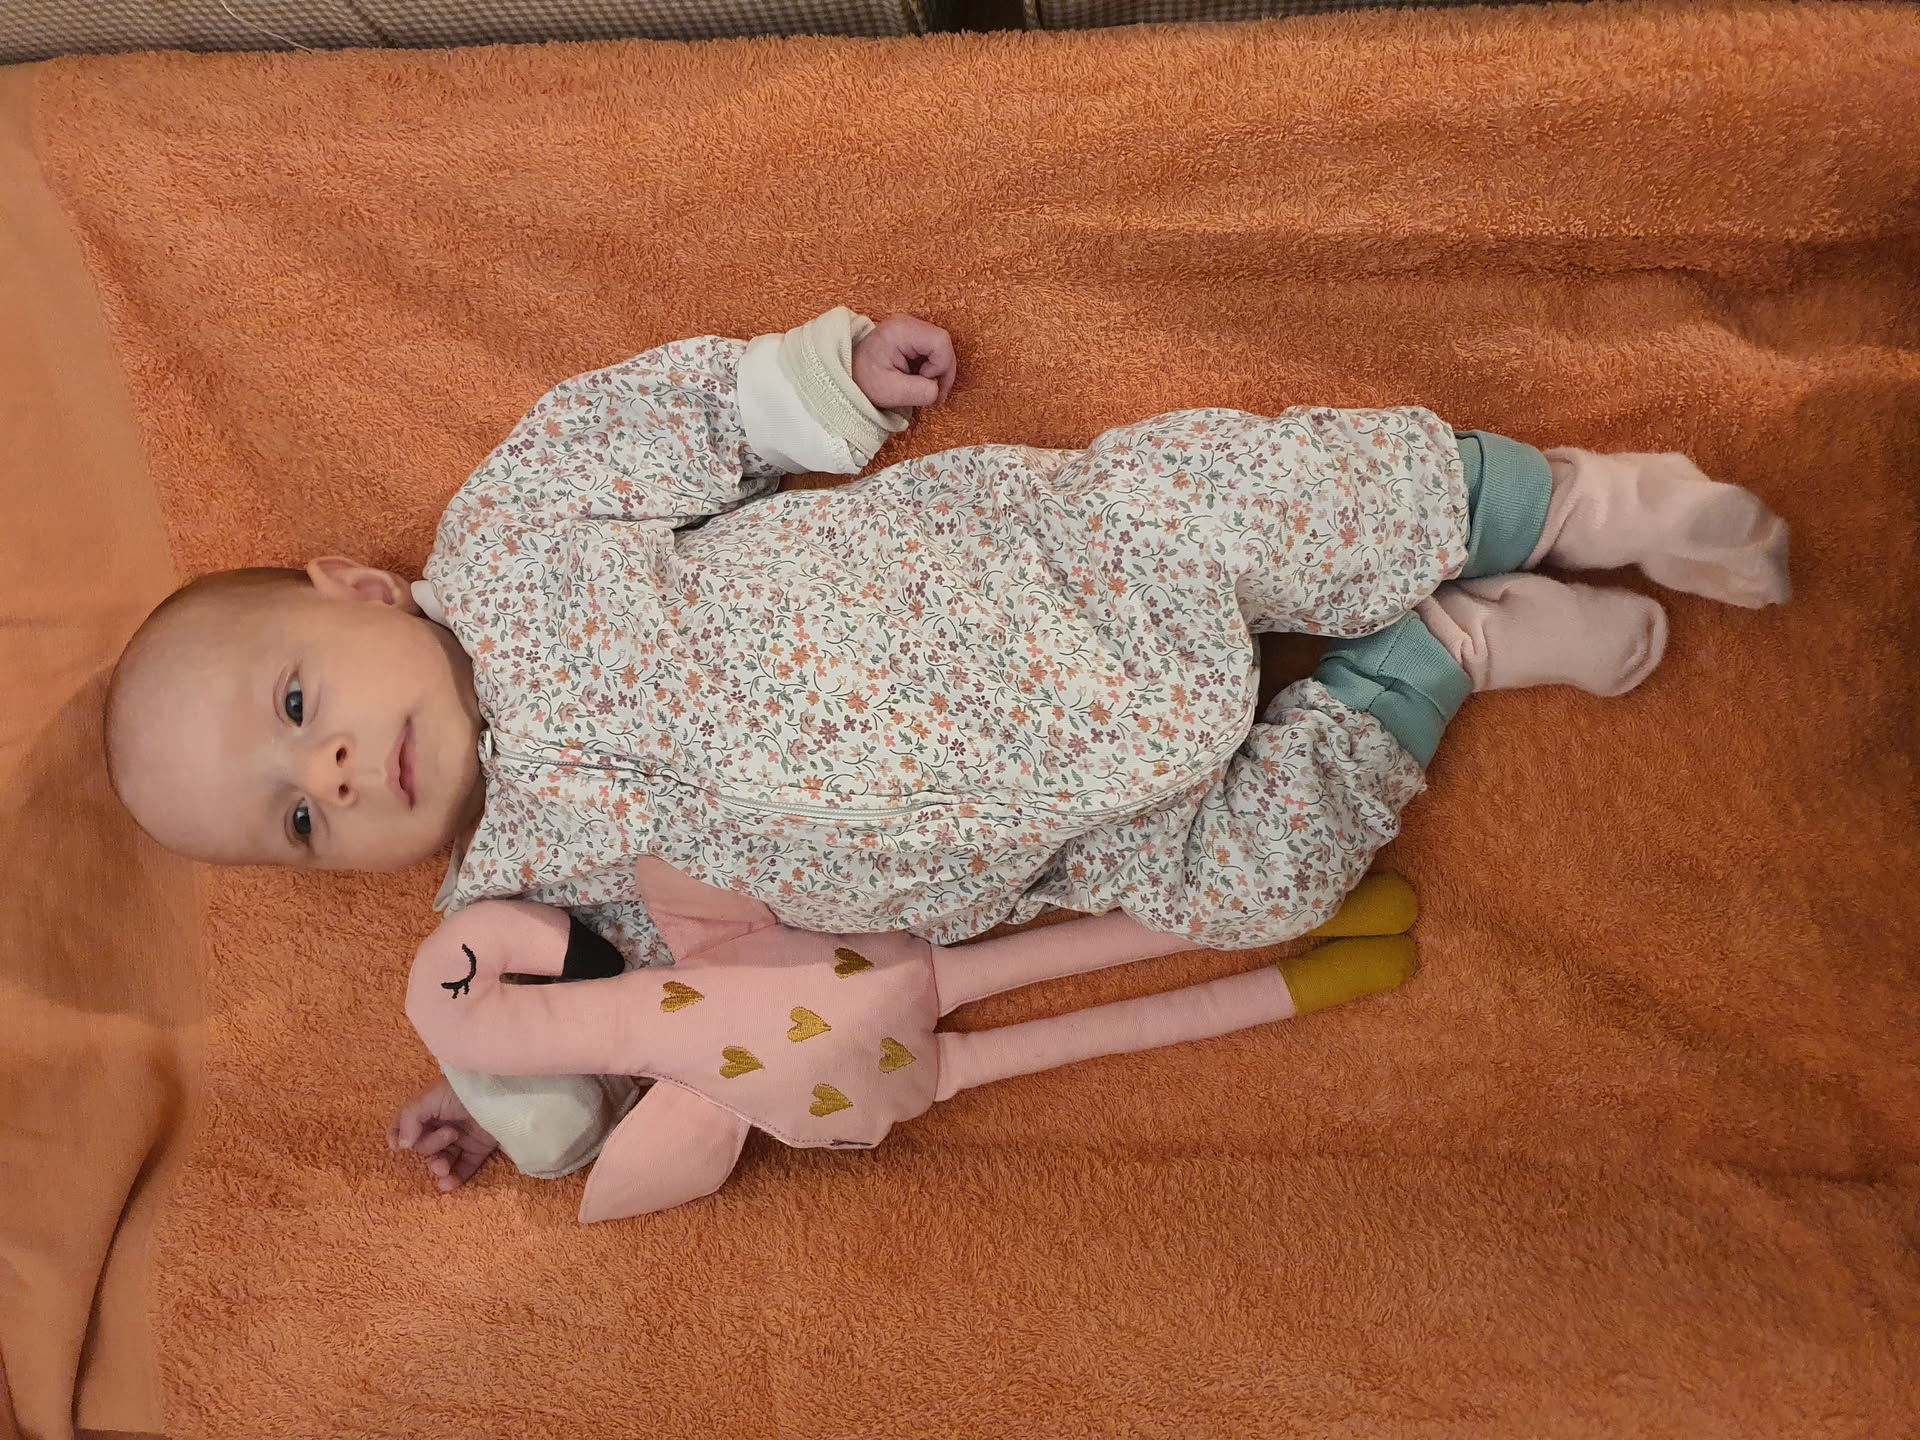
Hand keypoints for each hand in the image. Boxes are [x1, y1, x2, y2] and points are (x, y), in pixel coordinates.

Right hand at [388, 1078, 498, 1192]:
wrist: (502, 1093)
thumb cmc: (462, 1090)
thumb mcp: (431, 1097)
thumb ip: (410, 1119)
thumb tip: (401, 1146)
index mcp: (428, 1108)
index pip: (406, 1123)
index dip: (399, 1136)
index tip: (398, 1148)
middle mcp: (442, 1123)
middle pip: (424, 1145)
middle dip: (430, 1147)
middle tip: (450, 1135)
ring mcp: (461, 1137)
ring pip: (442, 1159)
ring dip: (439, 1167)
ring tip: (444, 1169)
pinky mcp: (479, 1148)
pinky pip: (464, 1167)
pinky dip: (456, 1178)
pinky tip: (448, 1185)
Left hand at [851, 314, 956, 409]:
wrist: (848, 374)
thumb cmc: (865, 381)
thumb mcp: (891, 392)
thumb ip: (919, 392)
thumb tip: (937, 389)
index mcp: (901, 331)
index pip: (940, 342)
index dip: (940, 366)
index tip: (924, 382)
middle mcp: (907, 323)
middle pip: (943, 342)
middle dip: (942, 370)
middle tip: (932, 392)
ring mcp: (909, 326)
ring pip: (940, 346)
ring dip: (937, 369)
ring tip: (923, 386)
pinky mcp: (910, 335)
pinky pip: (932, 349)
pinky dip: (931, 366)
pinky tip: (919, 378)